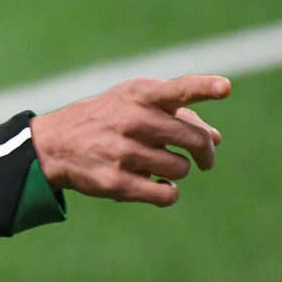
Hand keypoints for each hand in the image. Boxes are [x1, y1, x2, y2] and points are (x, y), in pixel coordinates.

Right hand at [29, 75, 230, 206]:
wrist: (55, 144)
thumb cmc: (108, 118)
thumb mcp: (134, 102)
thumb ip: (178, 113)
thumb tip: (216, 138)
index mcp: (140, 94)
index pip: (178, 89)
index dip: (204, 87)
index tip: (225, 87)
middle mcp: (133, 121)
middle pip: (195, 140)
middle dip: (205, 152)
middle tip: (205, 159)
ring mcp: (125, 153)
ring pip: (182, 168)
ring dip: (177, 169)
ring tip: (157, 164)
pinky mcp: (119, 183)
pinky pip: (168, 194)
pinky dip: (168, 192)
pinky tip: (156, 184)